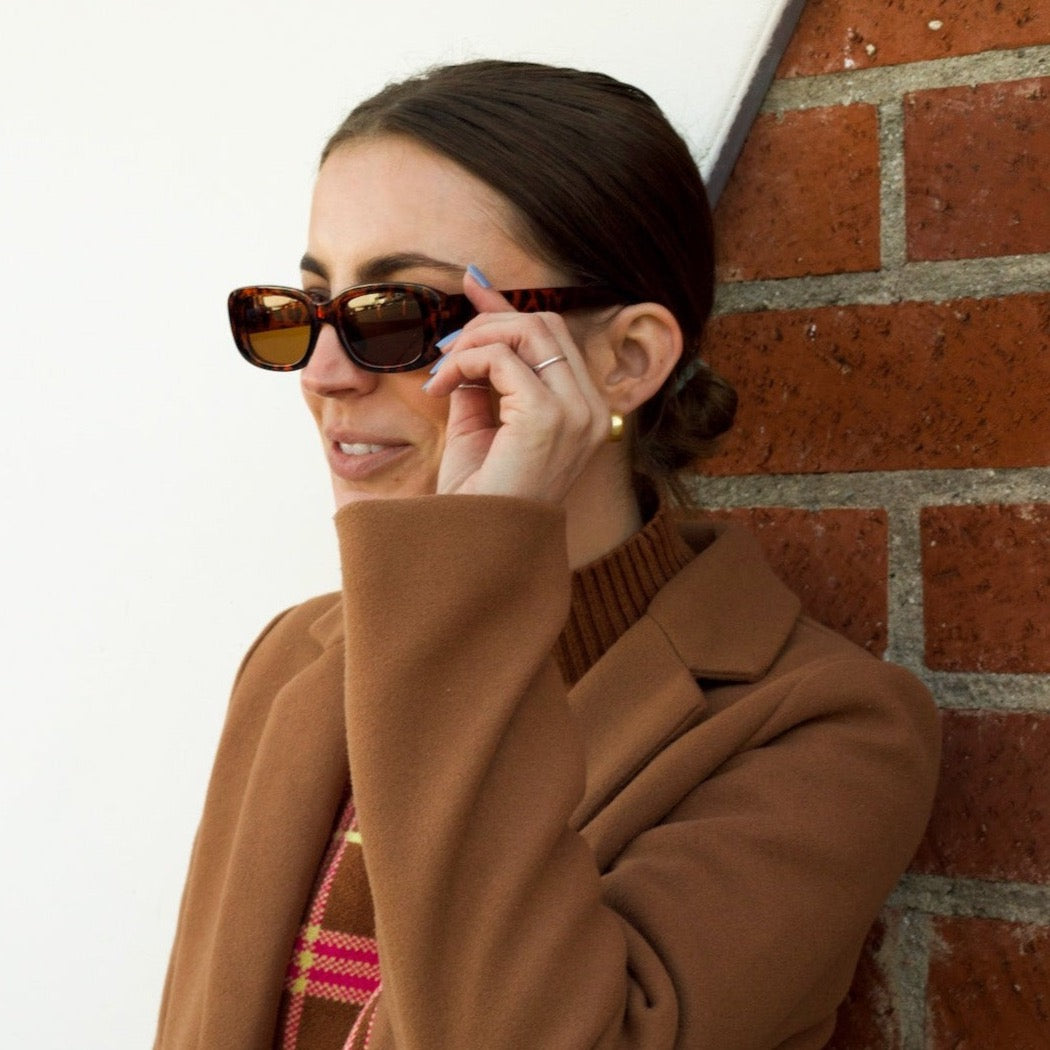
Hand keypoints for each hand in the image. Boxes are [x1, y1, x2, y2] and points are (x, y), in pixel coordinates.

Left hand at [422, 267, 610, 502]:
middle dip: (488, 323)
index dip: (509, 309)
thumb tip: (470, 324)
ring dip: (475, 340)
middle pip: (546, 323)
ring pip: (528, 329)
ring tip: (444, 371)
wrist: (475, 543)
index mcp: (584, 411)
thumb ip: (482, 373)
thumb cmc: (479, 494)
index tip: (473, 285)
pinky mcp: (549, 416)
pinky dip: (465, 362)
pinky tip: (443, 388)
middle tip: (447, 350)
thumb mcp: (480, 420)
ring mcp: (576, 411)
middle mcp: (592, 409)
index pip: (554, 337)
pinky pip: (502, 358)